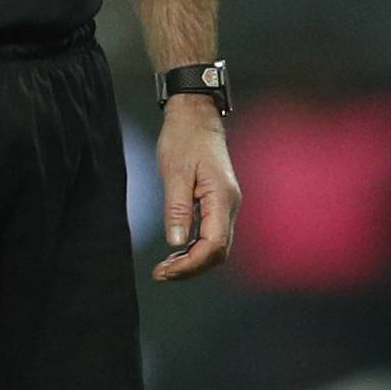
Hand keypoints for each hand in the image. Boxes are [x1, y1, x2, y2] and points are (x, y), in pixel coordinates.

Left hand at [151, 101, 238, 282]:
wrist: (196, 115)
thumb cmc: (185, 137)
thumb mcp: (175, 172)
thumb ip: (177, 209)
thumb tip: (176, 243)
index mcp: (222, 197)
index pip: (214, 244)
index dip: (191, 264)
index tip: (165, 271)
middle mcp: (230, 204)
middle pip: (218, 251)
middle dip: (191, 268)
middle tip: (161, 274)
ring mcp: (226, 204)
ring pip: (217, 246)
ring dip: (193, 261)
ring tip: (165, 267)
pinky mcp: (219, 202)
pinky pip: (212, 234)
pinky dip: (195, 248)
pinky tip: (177, 251)